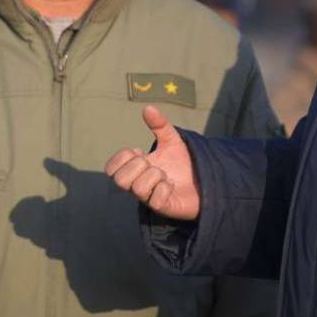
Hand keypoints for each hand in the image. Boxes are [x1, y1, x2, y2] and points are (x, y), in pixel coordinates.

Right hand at [105, 105, 199, 219]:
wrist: (206, 179)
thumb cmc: (184, 163)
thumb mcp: (172, 140)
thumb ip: (159, 125)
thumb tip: (148, 107)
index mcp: (135, 169)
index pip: (110, 167)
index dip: (124, 156)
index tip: (142, 152)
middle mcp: (138, 185)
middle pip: (118, 180)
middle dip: (138, 166)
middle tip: (153, 164)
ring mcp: (149, 198)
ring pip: (137, 189)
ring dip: (154, 176)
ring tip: (166, 175)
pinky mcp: (163, 208)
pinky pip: (156, 200)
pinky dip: (165, 189)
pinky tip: (172, 186)